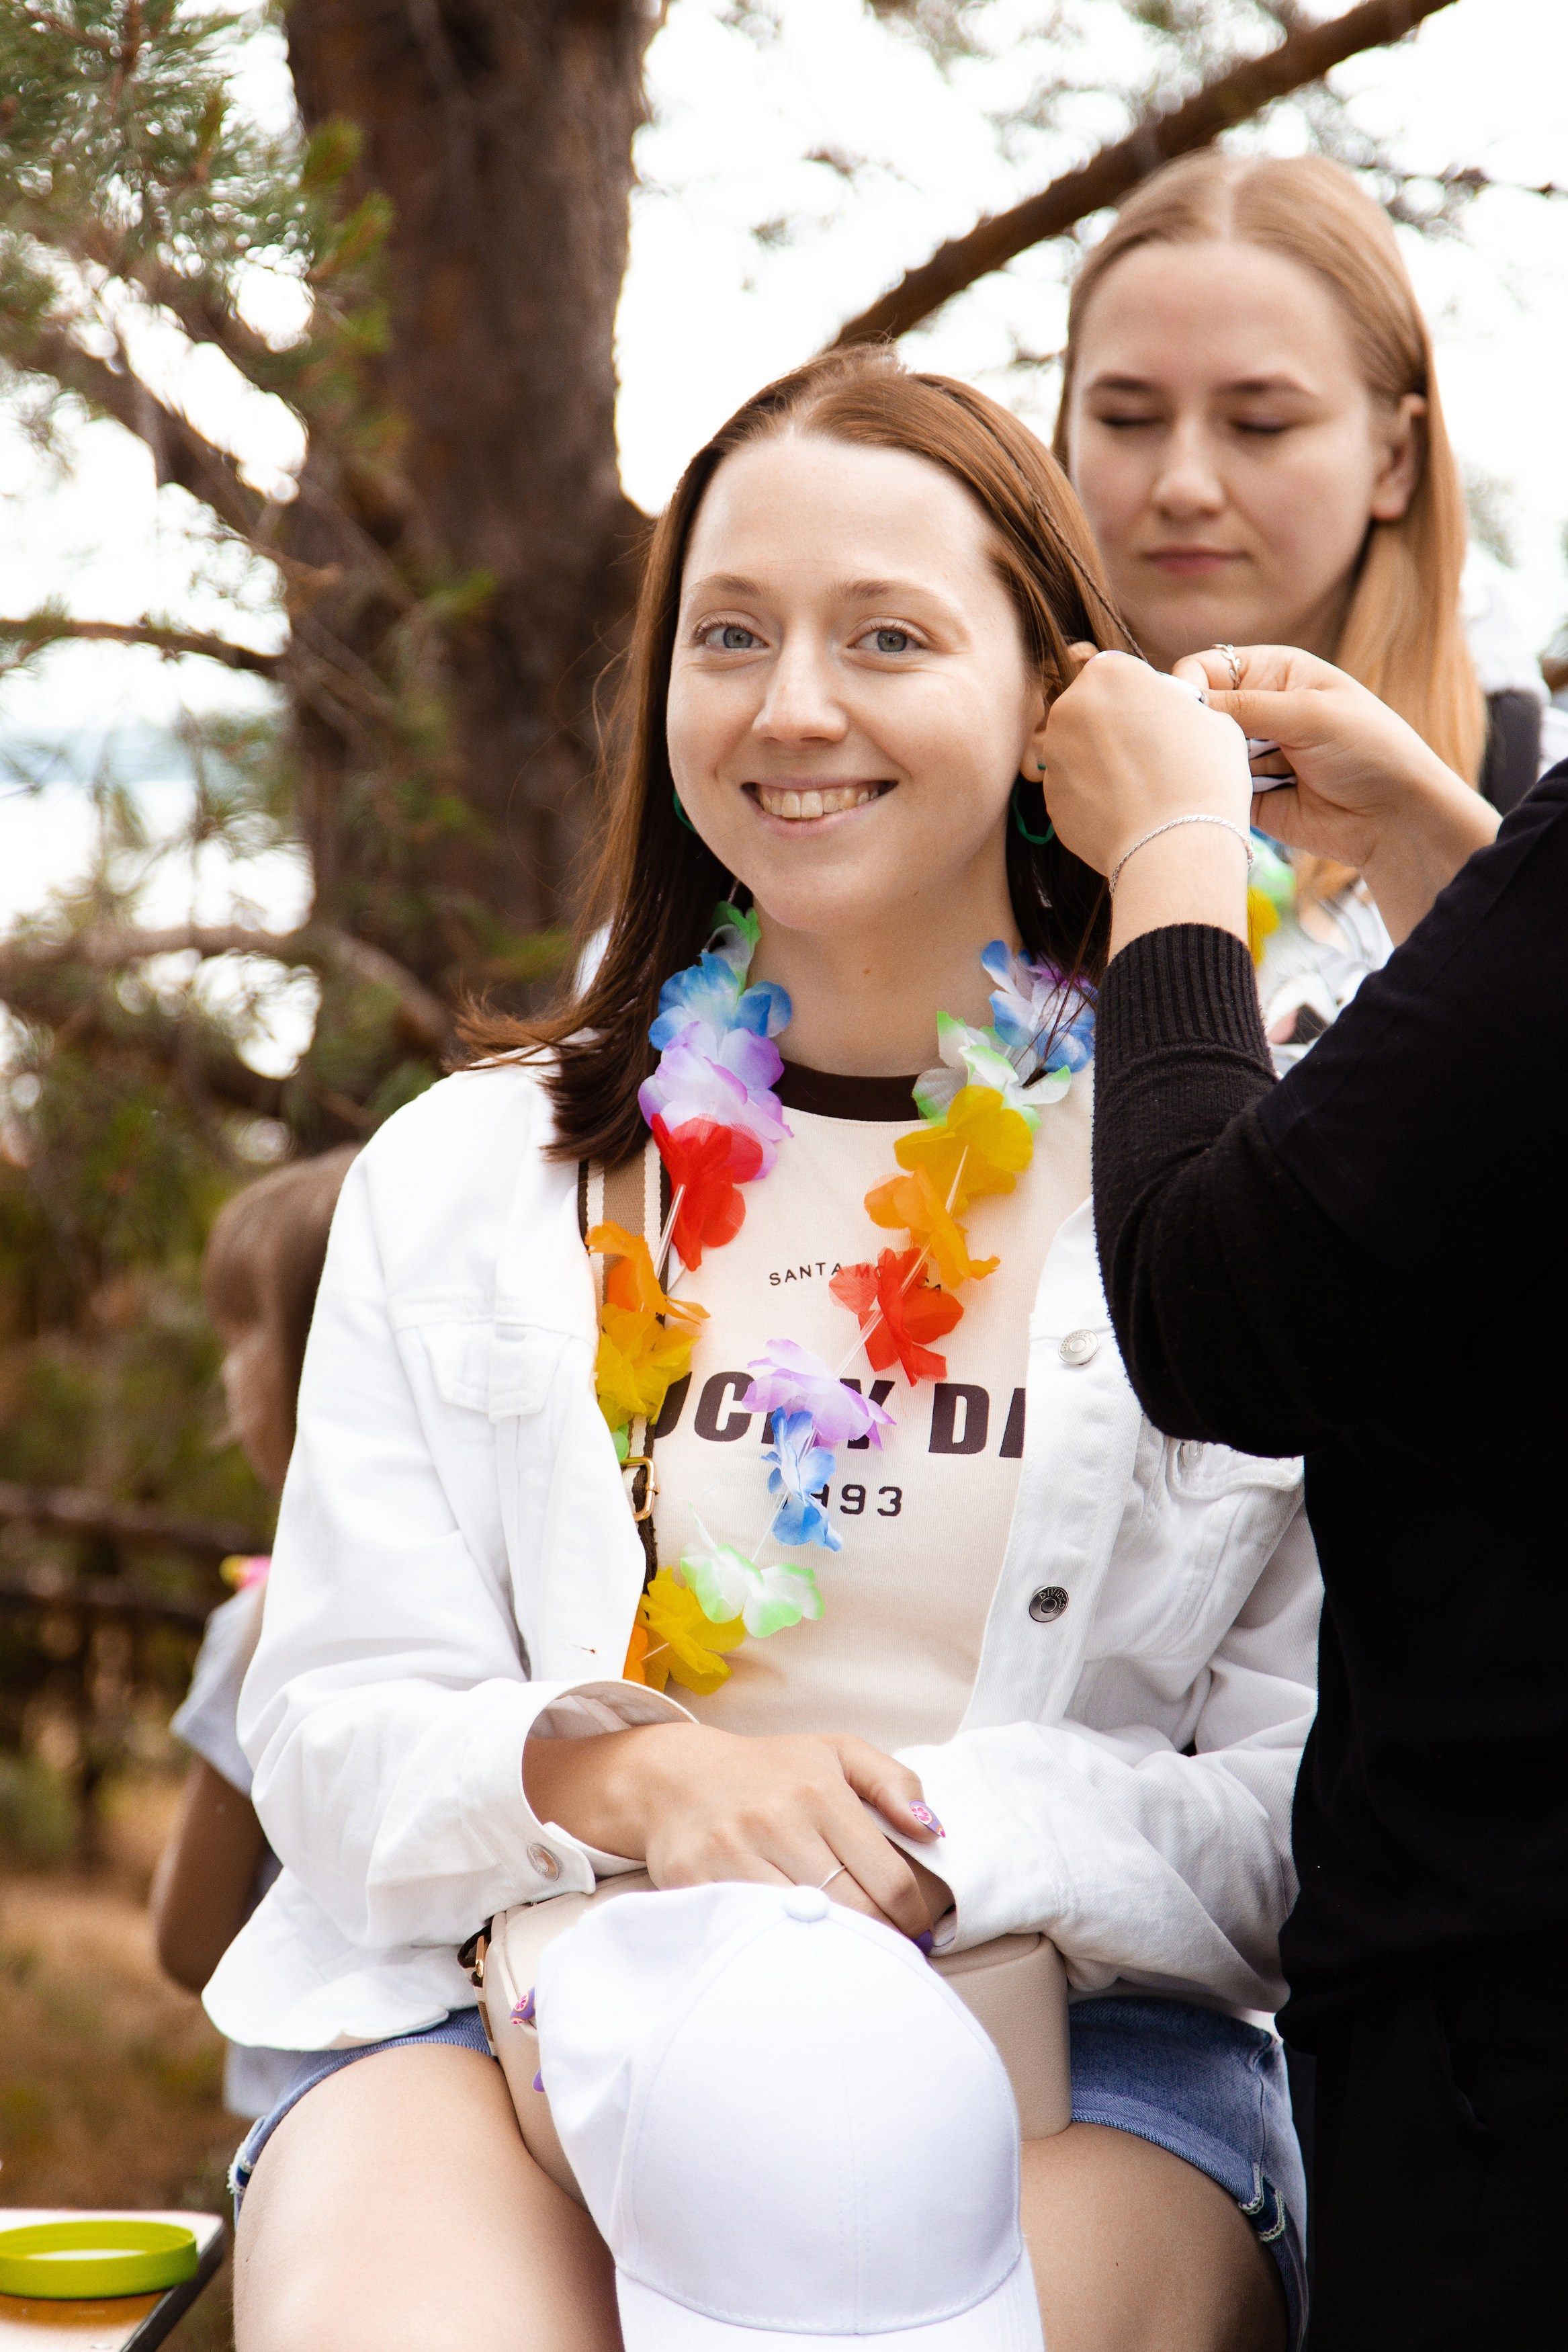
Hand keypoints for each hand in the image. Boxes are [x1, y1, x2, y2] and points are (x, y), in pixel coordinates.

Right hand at [524, 1722, 948, 1943]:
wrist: (677, 1776)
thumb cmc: (770, 1771)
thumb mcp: (838, 1753)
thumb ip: (894, 1782)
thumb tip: (933, 1830)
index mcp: (820, 1792)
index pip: (889, 1880)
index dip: (913, 1917)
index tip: (916, 1930)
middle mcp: (777, 1820)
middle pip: (853, 1912)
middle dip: (880, 1940)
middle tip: (890, 1952)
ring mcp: (733, 1853)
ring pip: (805, 1929)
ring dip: (834, 1950)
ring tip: (850, 1955)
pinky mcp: (696, 1881)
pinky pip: (753, 1933)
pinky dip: (780, 1949)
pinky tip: (796, 1950)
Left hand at [1040, 649, 1253, 883]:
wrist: (1177, 844)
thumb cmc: (1204, 773)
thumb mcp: (1210, 717)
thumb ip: (1176, 705)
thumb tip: (1167, 715)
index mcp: (1108, 673)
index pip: (1120, 673)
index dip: (1142, 697)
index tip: (1159, 720)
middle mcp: (1069, 707)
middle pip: (1092, 709)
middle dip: (1114, 727)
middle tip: (1149, 757)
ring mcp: (1053, 755)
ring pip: (1079, 750)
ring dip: (1102, 763)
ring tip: (1140, 789)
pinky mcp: (1050, 799)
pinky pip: (1075, 789)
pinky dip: (1094, 798)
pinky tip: (1125, 812)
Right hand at [1173, 644, 1499, 941]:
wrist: (1396, 817)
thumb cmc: (1368, 749)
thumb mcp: (1309, 713)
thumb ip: (1245, 706)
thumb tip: (1184, 704)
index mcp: (1276, 672)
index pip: (1208, 668)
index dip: (1188, 685)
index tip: (1187, 710)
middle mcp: (1260, 710)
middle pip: (1200, 712)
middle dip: (1201, 729)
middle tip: (1225, 749)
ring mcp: (1253, 756)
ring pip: (1204, 754)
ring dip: (1217, 764)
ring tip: (1256, 777)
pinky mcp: (1249, 798)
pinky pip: (1215, 791)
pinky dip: (1221, 794)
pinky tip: (1242, 798)